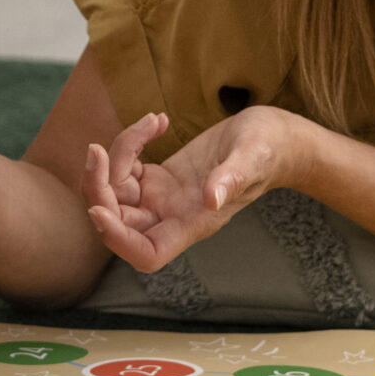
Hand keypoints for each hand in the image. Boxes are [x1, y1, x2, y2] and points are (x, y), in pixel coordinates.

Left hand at [83, 106, 314, 273]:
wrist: (276, 137)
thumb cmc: (271, 149)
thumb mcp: (254, 156)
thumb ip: (233, 178)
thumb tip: (211, 198)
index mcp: (194, 223)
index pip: (146, 254)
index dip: (117, 239)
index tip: (98, 209)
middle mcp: (173, 216)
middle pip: (117, 221)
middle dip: (98, 187)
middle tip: (97, 149)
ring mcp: (164, 197)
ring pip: (116, 190)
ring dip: (115, 156)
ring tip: (150, 122)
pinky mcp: (160, 177)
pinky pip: (127, 168)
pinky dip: (130, 143)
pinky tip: (157, 121)